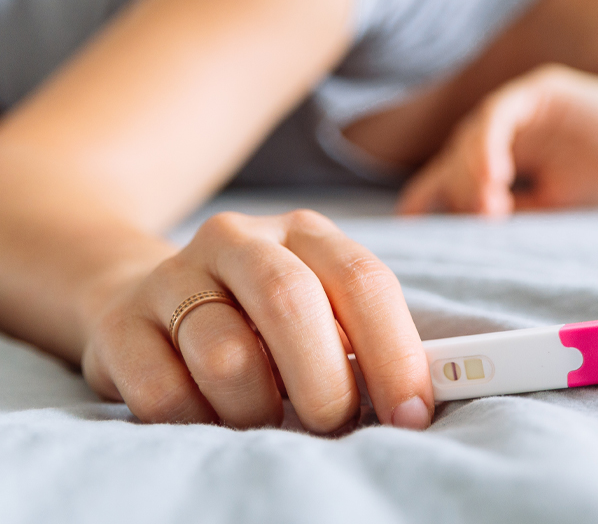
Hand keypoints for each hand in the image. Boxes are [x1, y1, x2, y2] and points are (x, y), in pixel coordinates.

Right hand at [80, 210, 431, 431]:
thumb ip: (365, 345)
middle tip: (334, 423)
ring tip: (265, 417)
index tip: (410, 414)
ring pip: (227, 357)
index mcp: (305, 233)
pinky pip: (164, 392)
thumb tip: (416, 402)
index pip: (363, 280)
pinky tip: (210, 415)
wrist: (141, 298)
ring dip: (257, 409)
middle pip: (293, 305)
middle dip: (324, 383)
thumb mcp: (319, 314)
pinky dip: (198, 421)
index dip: (394, 352)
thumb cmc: (259, 322)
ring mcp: (174, 276)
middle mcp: (239, 240)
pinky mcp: (121, 323)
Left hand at [399, 65, 597, 215]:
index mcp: (508, 152)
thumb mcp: (551, 206)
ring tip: (487, 205)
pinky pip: (501, 112)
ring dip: (473, 169)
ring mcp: (525, 104)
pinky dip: (491, 143)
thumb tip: (461, 228)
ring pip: (475, 133)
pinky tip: (497, 176)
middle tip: (477, 219)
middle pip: (459, 154)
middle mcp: (509, 125)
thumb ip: (510, 210)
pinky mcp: (544, 88)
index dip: (428, 197)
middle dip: (458, 188)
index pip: (454, 173)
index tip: (411, 228)